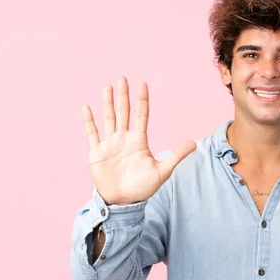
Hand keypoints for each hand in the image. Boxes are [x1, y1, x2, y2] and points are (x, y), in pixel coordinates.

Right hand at [82, 76, 195, 204]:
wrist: (123, 202)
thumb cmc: (142, 187)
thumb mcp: (162, 171)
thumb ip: (175, 156)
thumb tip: (194, 144)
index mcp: (139, 141)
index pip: (141, 115)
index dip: (142, 99)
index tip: (142, 83)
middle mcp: (124, 138)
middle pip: (124, 112)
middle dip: (123, 95)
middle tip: (123, 78)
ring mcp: (110, 144)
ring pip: (108, 118)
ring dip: (108, 103)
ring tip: (108, 87)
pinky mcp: (96, 152)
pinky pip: (92, 133)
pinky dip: (88, 121)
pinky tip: (86, 107)